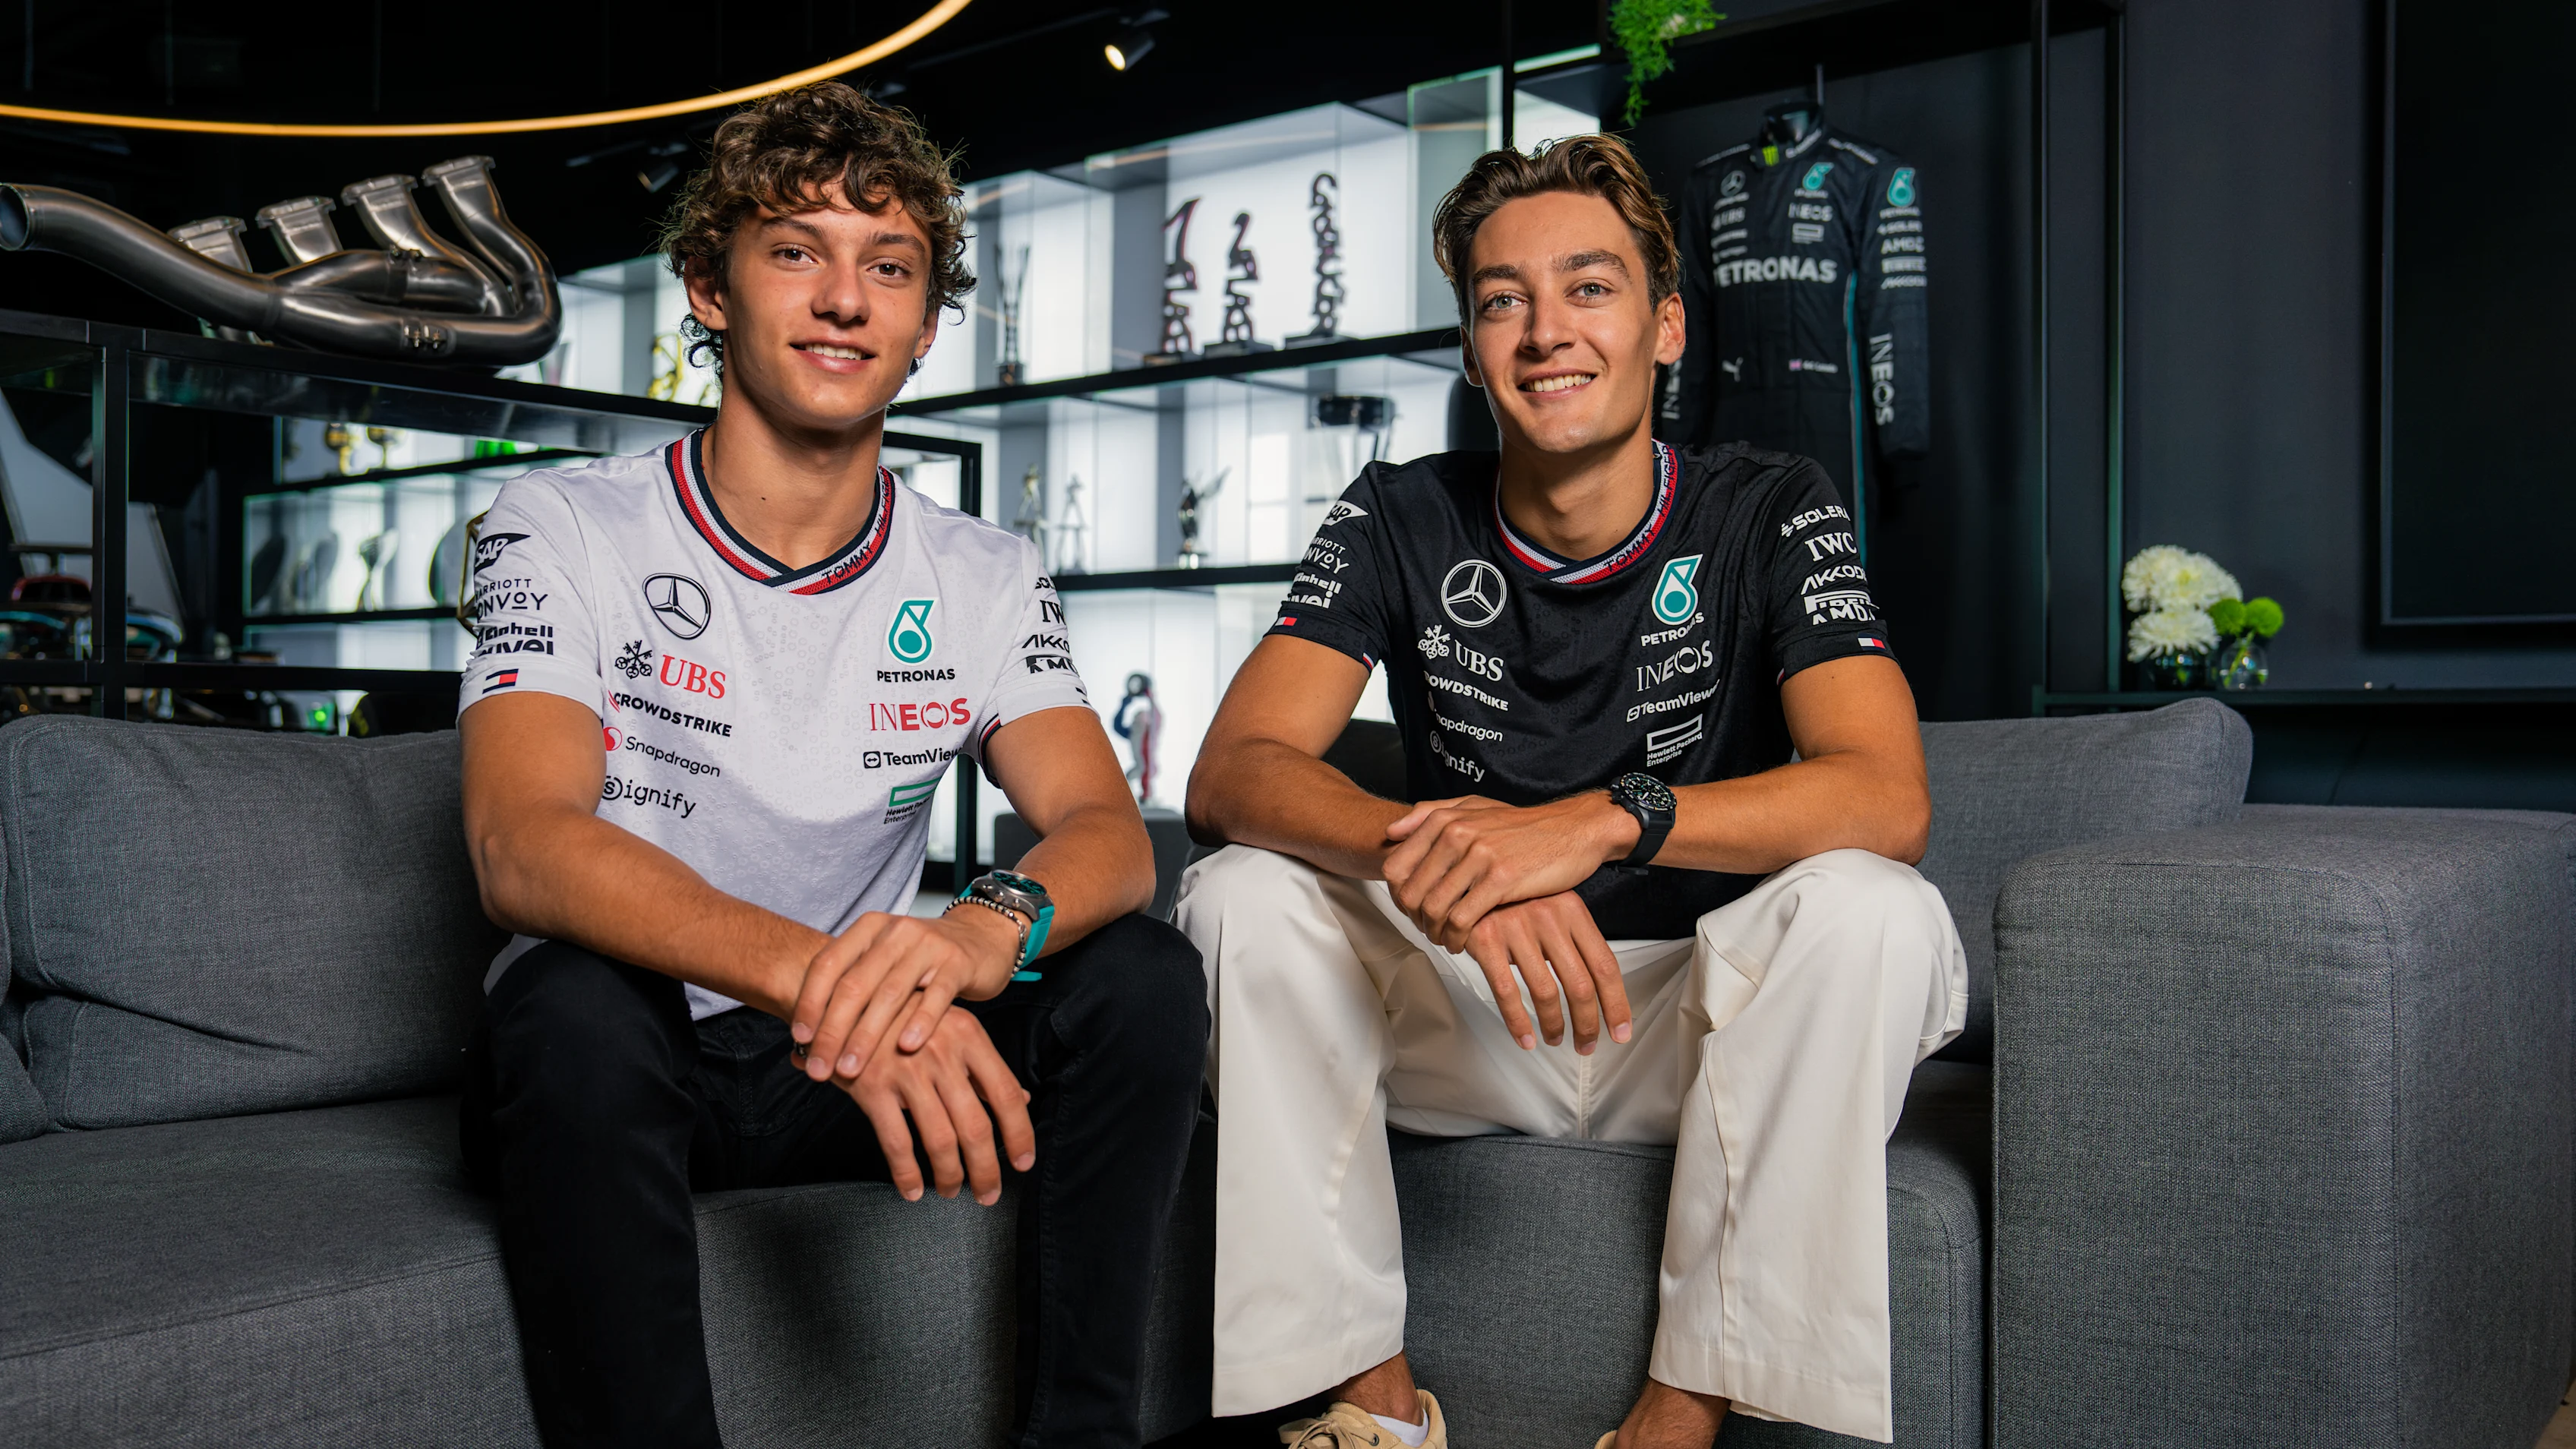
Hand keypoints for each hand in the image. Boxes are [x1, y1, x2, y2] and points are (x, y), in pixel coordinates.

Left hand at [790, 907, 1022, 1086]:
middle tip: (819, 1067)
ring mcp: (928, 946)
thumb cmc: (922, 961)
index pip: (828, 964)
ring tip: (850, 1068)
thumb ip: (849, 994)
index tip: (799, 1038)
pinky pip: (936, 996)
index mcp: (868, 929)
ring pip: (890, 994)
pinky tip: (905, 1048)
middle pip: (855, 984)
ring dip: (866, 1036)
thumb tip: (801, 1047)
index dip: (810, 1002)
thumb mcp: (882, 964)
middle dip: (832, 1031)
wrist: (980, 939)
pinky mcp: (958, 963)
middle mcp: (895, 932)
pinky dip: (919, 1022)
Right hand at [843, 1004, 1035, 1203]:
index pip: (1005, 1093)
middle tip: (989, 1194)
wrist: (846, 1000)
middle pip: (975, 1125)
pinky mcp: (872, 1087)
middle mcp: (941, 1053)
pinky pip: (897, 1143)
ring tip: (952, 1191)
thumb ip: (984, 1067)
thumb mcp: (952, 1028)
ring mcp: (906, 1071)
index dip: (1019, 1134)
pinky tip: (913, 1191)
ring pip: (939, 1140)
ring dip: (950, 1176)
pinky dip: (907, 1174)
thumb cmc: (906, 1019)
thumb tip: (1023, 1100)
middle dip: (986, 1169)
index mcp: (968, 1036)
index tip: (1023, 1163)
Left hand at [1382, 792, 1636, 946]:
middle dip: (1414, 920)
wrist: (1573, 830)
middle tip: (1427, 930)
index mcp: (1446, 820)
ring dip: (1434, 933)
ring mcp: (1479, 856)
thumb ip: (1431, 814)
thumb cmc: (1523, 826)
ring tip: (1444, 939)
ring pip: (1433, 908)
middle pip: (1411, 892)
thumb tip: (1392, 830)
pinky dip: (1456, 938)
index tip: (1411, 909)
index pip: (1396, 867)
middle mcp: (1457, 834)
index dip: (1397, 895)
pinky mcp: (1501, 879)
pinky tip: (1463, 943)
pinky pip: (1462, 918)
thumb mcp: (1475, 808)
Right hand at [1457, 892, 1631, 1052]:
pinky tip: (1525, 1037)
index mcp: (1572, 909)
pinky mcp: (1486, 939)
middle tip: (1587, 1044)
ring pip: (1545, 992)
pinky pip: (1507, 992)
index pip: (1605, 965)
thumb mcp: (1552, 906)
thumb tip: (1596, 987)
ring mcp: (1516, 927)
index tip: (1620, 1030)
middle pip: (1580, 985)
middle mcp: (1548, 916)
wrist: (1466, 875)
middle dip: (1587, 1024)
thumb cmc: (1513, 897)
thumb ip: (1573, 939)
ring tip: (1555, 1039)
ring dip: (1554, 1025)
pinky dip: (1518, 1022)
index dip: (1616, 1004)